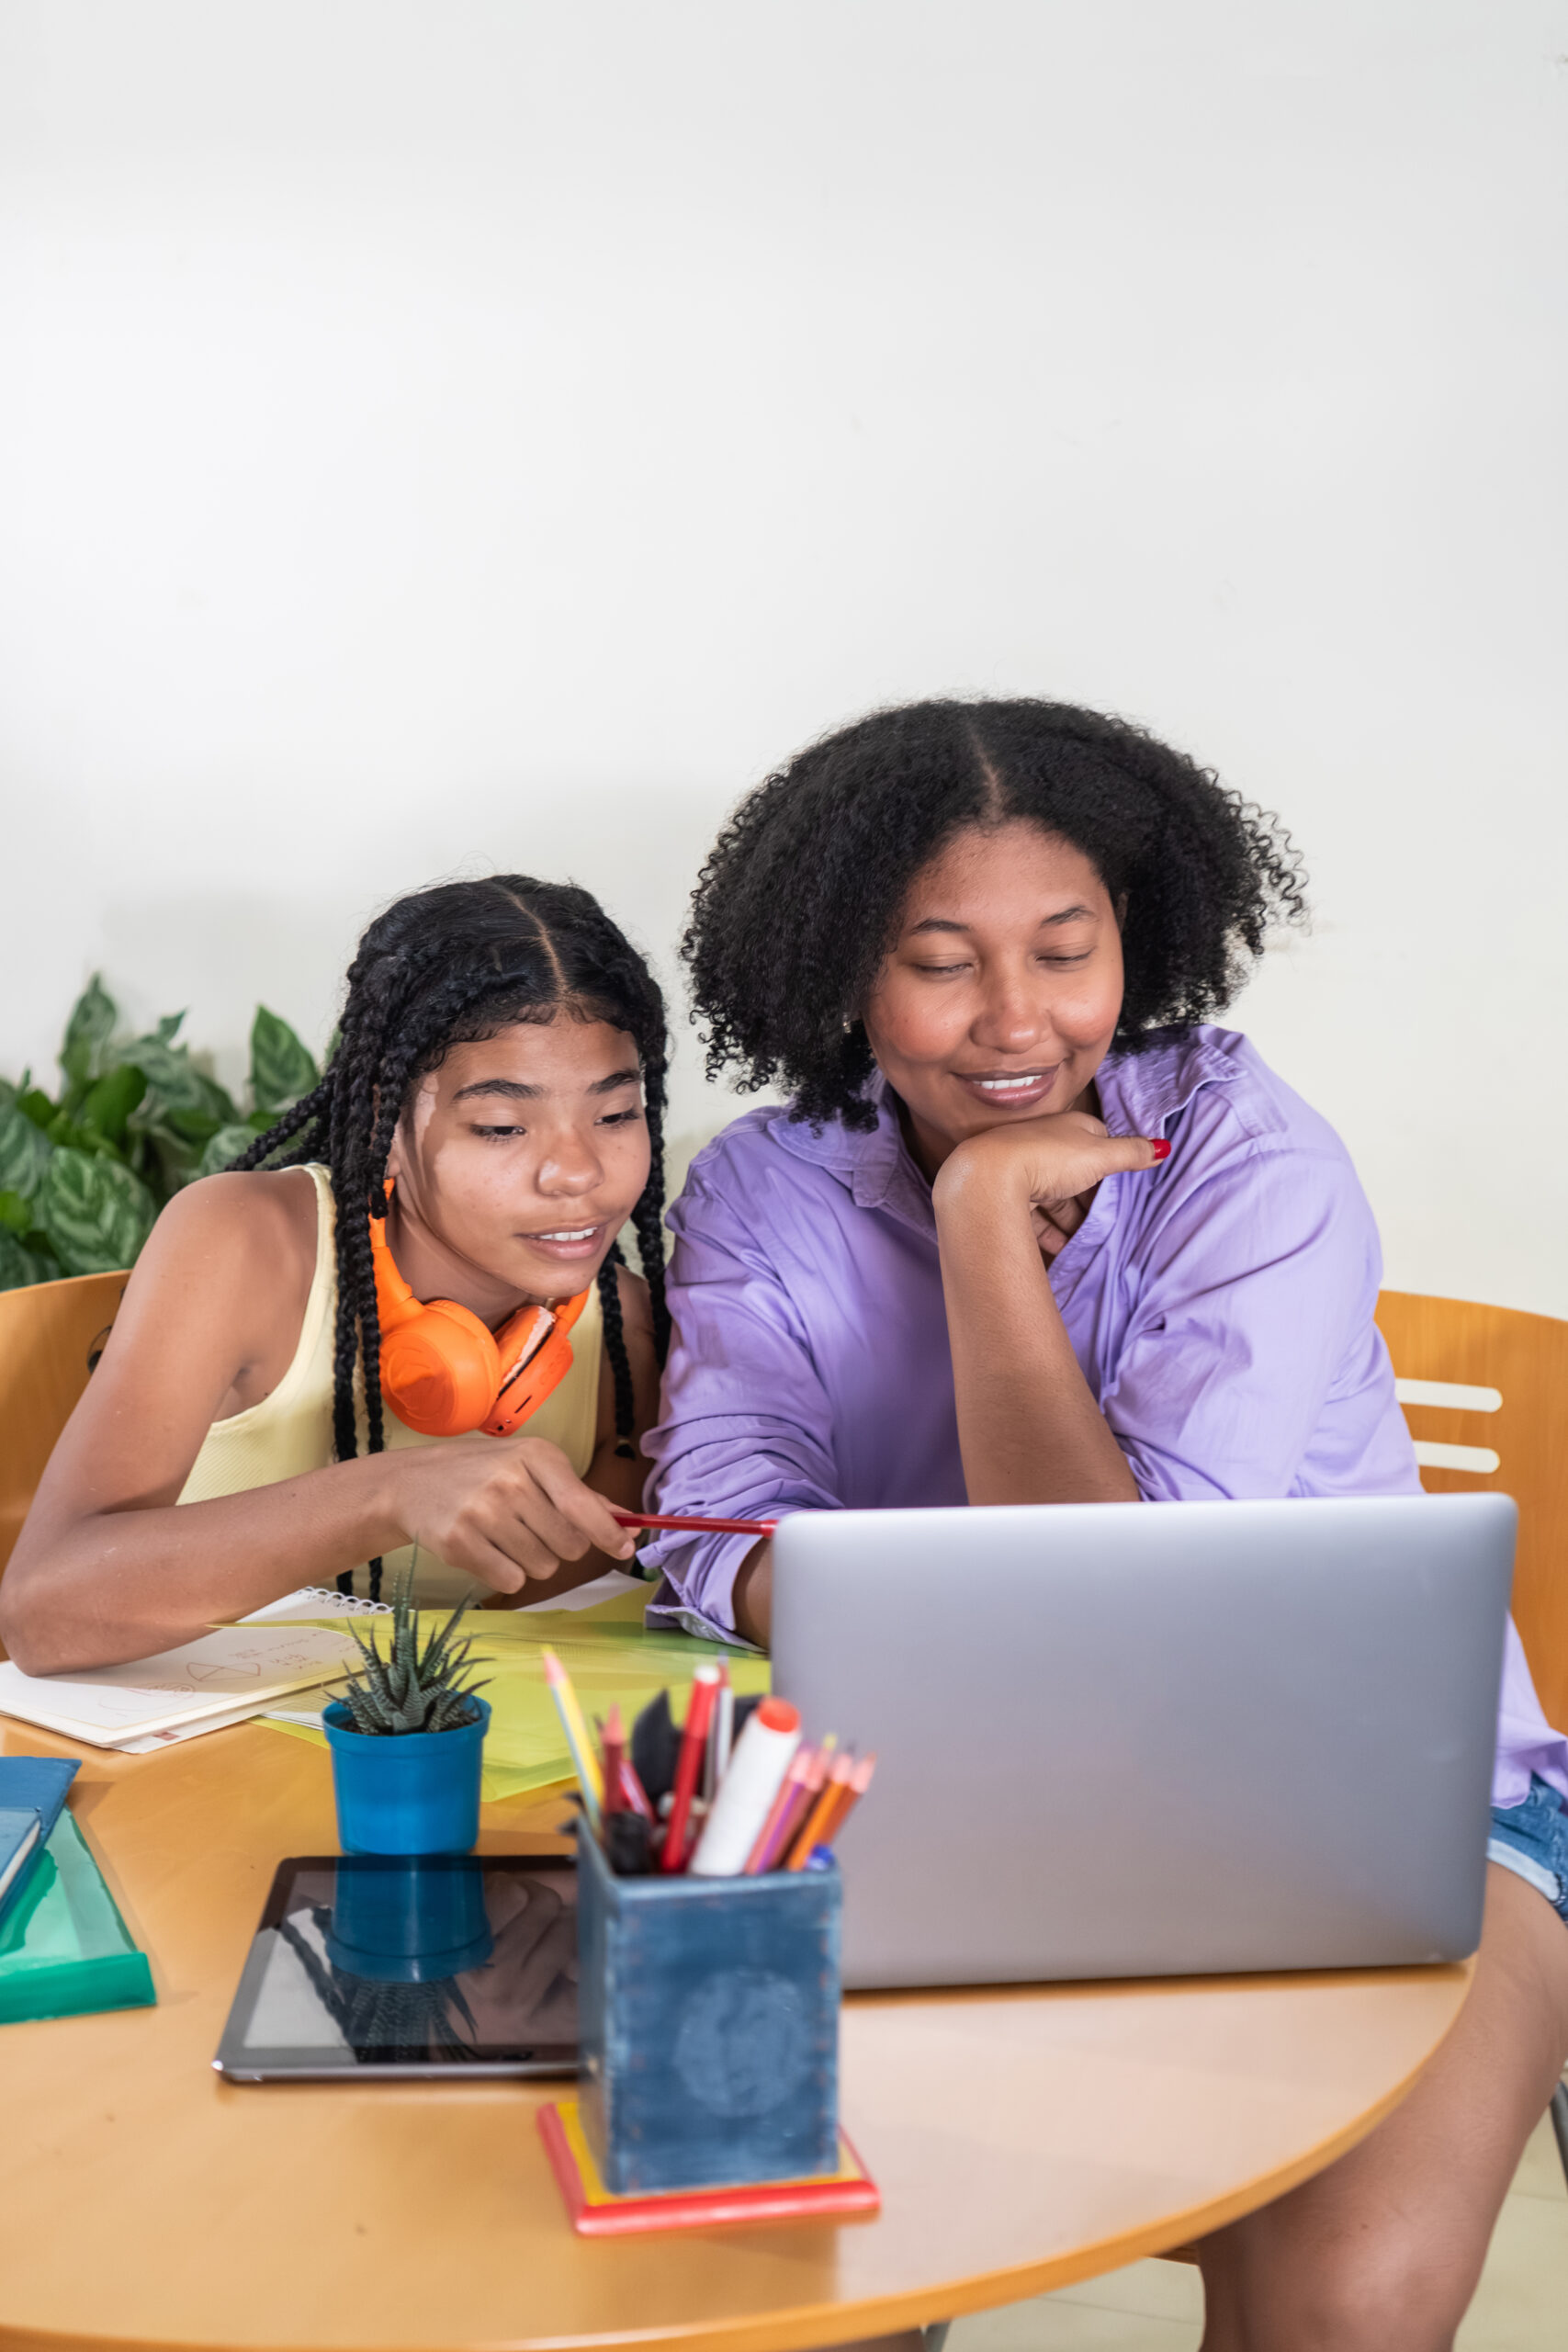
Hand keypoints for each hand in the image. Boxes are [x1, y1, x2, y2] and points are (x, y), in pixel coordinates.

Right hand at [390, 1434, 636, 1594]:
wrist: (411, 1482)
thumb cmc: (483, 1473)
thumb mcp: (531, 1467)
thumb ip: (580, 1495)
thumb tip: (629, 1521)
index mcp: (535, 1456)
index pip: (582, 1505)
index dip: (609, 1533)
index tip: (625, 1547)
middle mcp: (510, 1481)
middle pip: (569, 1545)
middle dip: (563, 1548)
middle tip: (536, 1531)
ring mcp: (482, 1512)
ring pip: (543, 1567)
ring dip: (533, 1562)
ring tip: (507, 1537)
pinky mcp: (458, 1543)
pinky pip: (511, 1581)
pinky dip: (507, 1574)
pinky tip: (488, 1551)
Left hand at [932, 1110, 1166, 1257]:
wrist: (989, 1177)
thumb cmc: (1048, 1158)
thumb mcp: (1099, 1156)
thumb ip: (1131, 1154)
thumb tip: (1164, 1147)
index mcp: (1068, 1128)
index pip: (1096, 1142)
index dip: (1110, 1163)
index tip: (1122, 1187)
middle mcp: (1043, 1144)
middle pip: (1074, 1174)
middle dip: (1089, 1199)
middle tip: (1107, 1223)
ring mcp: (1022, 1170)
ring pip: (1053, 1198)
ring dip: (1069, 1221)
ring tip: (1087, 1243)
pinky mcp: (1006, 1197)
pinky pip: (1033, 1218)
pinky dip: (1048, 1234)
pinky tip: (1061, 1251)